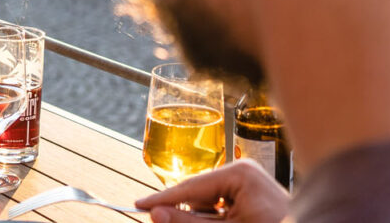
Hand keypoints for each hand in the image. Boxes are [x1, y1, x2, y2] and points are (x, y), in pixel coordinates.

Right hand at [135, 160, 289, 222]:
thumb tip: (157, 214)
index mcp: (239, 173)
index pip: (191, 186)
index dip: (162, 199)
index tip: (137, 205)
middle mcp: (243, 171)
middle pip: (198, 194)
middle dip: (182, 213)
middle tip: (157, 220)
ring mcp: (248, 183)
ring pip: (208, 202)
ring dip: (198, 219)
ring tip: (195, 222)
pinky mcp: (251, 196)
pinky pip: (221, 206)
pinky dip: (212, 219)